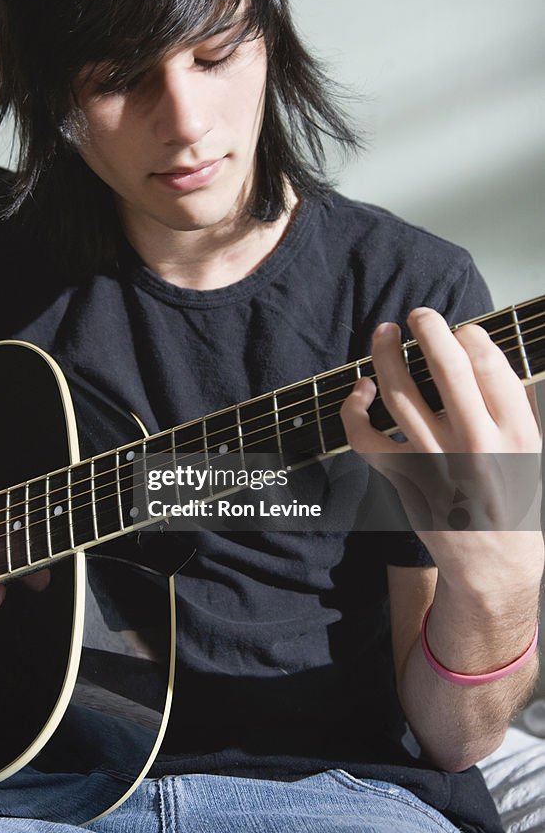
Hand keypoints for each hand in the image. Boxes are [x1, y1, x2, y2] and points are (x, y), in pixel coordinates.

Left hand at [341, 308, 543, 594]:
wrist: (493, 566)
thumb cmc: (514, 502)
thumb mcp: (532, 451)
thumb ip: (513, 405)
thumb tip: (488, 355)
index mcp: (515, 433)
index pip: (488, 365)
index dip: (468, 336)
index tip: (461, 330)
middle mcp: (474, 444)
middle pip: (445, 368)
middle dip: (428, 329)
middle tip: (419, 314)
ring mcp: (434, 461)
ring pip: (399, 394)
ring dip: (385, 354)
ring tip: (384, 332)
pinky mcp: (402, 477)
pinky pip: (365, 437)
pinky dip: (354, 410)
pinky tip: (362, 389)